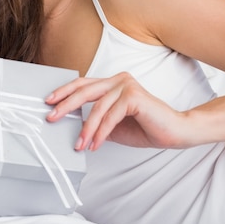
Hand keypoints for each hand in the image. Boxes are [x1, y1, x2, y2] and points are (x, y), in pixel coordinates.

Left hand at [45, 72, 198, 150]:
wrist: (175, 133)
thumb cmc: (145, 127)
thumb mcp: (112, 125)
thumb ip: (95, 120)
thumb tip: (73, 123)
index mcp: (112, 83)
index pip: (82, 84)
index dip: (64, 92)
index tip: (49, 101)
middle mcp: (118, 80)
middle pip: (84, 91)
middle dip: (65, 105)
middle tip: (52, 117)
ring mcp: (127, 86)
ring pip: (97, 107)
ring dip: (86, 128)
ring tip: (79, 143)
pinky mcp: (134, 96)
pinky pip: (110, 116)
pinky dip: (100, 132)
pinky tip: (95, 143)